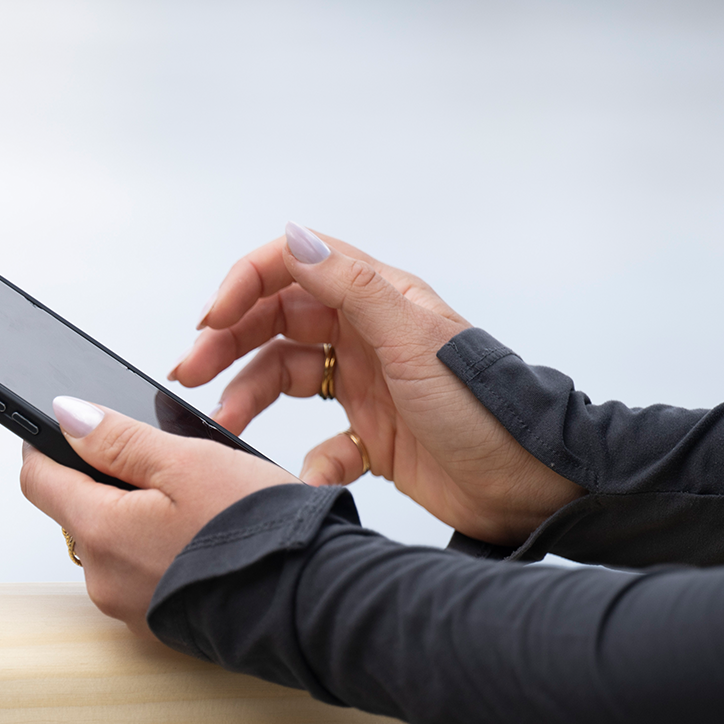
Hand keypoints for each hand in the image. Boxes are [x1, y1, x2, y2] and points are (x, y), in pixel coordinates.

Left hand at [20, 397, 297, 636]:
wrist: (315, 604)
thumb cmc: (260, 534)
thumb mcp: (188, 462)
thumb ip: (118, 438)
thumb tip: (67, 416)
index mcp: (101, 533)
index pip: (37, 479)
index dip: (46, 444)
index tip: (66, 427)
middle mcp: (102, 579)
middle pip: (76, 512)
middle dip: (105, 482)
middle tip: (161, 465)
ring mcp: (128, 607)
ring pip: (110, 543)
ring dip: (135, 518)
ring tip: (191, 504)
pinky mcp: (157, 624)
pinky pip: (139, 574)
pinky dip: (158, 551)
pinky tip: (198, 538)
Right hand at [169, 223, 580, 545]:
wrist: (535, 486)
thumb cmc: (485, 411)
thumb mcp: (414, 340)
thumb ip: (351, 286)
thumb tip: (293, 238)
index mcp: (376, 300)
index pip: (291, 269)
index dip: (243, 287)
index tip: (209, 322)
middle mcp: (366, 336)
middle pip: (275, 323)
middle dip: (227, 343)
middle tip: (189, 373)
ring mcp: (367, 385)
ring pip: (284, 379)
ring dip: (247, 398)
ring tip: (222, 424)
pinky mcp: (372, 437)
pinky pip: (319, 442)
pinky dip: (304, 460)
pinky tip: (305, 476)